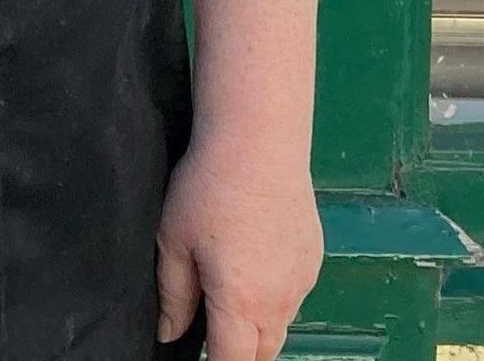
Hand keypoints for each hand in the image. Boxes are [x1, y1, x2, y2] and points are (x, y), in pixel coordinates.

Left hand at [154, 132, 324, 360]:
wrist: (259, 142)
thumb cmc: (208, 189)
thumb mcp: (174, 242)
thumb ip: (174, 296)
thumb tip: (169, 333)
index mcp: (241, 303)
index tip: (200, 354)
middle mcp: (280, 301)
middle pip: (262, 353)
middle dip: (238, 353)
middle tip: (211, 332)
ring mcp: (302, 281)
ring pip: (281, 326)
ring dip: (257, 327)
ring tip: (228, 297)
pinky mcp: (314, 260)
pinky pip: (294, 297)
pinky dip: (274, 299)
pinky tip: (253, 268)